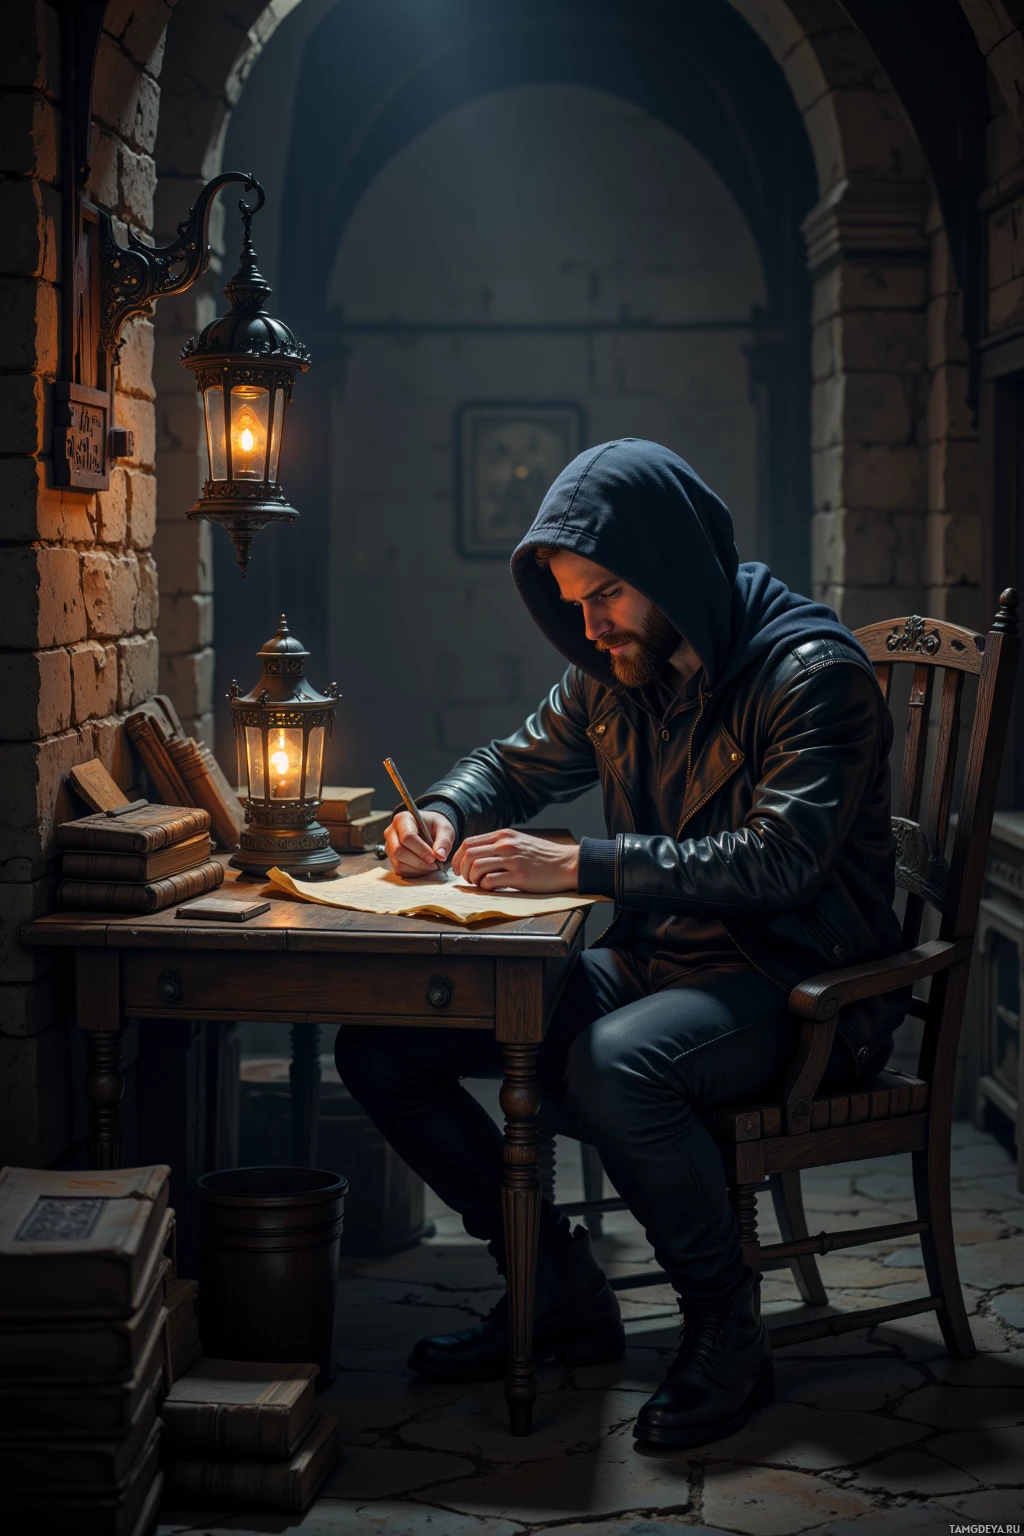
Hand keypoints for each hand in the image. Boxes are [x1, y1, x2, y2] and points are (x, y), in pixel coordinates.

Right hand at [384, 810, 456, 877]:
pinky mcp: (392, 859)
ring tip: (431, 865)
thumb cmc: (435, 827)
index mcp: (403, 819)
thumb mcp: (445, 829)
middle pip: (399, 851)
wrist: (429, 830)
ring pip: (399, 863)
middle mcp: (391, 832)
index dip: (421, 850)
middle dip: (419, 861)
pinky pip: (400, 870)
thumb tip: (440, 856)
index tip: (434, 857)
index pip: (407, 837)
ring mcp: (389, 846)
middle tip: (435, 863)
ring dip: (418, 868)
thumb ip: (444, 841)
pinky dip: (414, 873)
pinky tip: (425, 867)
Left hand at [453, 830, 579, 892]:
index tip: (459, 868)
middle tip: (468, 879)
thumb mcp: (519, 841)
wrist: (566, 863)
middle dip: (462, 870)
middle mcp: (505, 845)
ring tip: (480, 884)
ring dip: (472, 879)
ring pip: (476, 867)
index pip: (469, 843)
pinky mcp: (519, 876)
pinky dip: (485, 887)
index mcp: (503, 835)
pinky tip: (491, 888)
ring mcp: (512, 860)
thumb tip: (476, 856)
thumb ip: (499, 845)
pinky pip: (490, 881)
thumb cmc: (543, 856)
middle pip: (468, 855)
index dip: (458, 857)